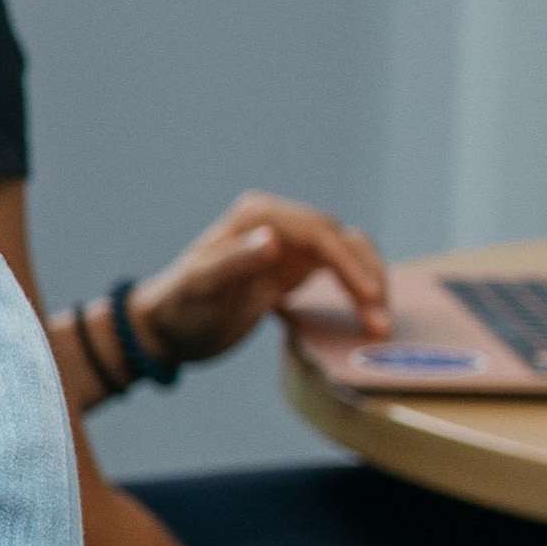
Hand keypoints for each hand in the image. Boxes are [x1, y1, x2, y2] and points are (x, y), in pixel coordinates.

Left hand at [129, 191, 393, 369]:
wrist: (166, 329)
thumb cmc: (179, 307)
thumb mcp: (202, 288)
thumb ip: (234, 263)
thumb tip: (273, 241)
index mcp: (257, 216)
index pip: (318, 232)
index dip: (348, 263)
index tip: (367, 297)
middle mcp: (278, 222)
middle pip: (343, 241)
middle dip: (367, 278)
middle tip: (380, 322)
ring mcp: (290, 244)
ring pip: (350, 254)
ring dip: (370, 285)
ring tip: (379, 325)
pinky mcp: (295, 269)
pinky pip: (342, 272)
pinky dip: (359, 292)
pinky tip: (367, 319)